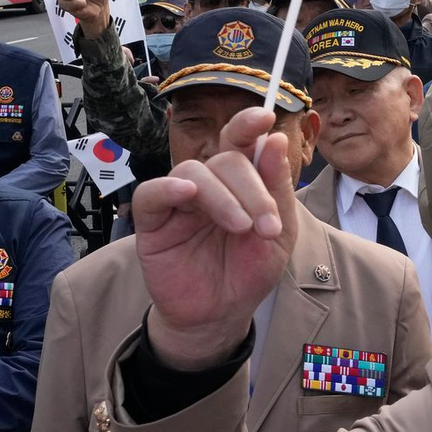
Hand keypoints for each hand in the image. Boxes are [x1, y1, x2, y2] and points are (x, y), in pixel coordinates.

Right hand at [133, 108, 297, 369]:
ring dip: (223, 196)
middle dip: (252, 187)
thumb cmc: (249, 270)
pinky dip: (169, 187)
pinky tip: (188, 194)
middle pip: (225, 158)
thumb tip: (274, 139)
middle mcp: (210, 182)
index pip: (241, 140)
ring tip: (242, 228)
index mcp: (241, 180)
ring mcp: (180, 198)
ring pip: (193, 170)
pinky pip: (153, 191)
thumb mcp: (279, 232)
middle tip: (266, 224)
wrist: (221, 314)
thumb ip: (277, 188)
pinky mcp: (153, 220)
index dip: (249, 122)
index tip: (265, 117)